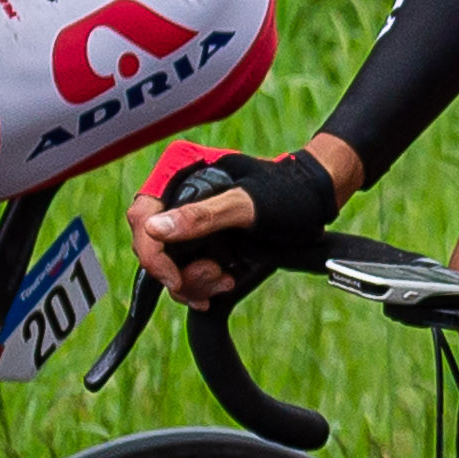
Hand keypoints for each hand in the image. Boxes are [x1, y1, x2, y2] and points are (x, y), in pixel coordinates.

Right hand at [131, 141, 340, 306]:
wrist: (315, 201)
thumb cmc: (289, 192)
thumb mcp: (249, 204)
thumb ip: (202, 216)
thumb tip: (155, 228)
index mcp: (181, 173)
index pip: (143, 216)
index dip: (153, 254)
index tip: (176, 279)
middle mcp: (179, 196)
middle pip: (152, 245)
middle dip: (180, 273)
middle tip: (216, 276)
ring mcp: (189, 220)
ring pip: (167, 263)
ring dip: (194, 282)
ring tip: (225, 279)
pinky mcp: (202, 239)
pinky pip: (185, 269)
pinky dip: (201, 284)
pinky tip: (225, 281)